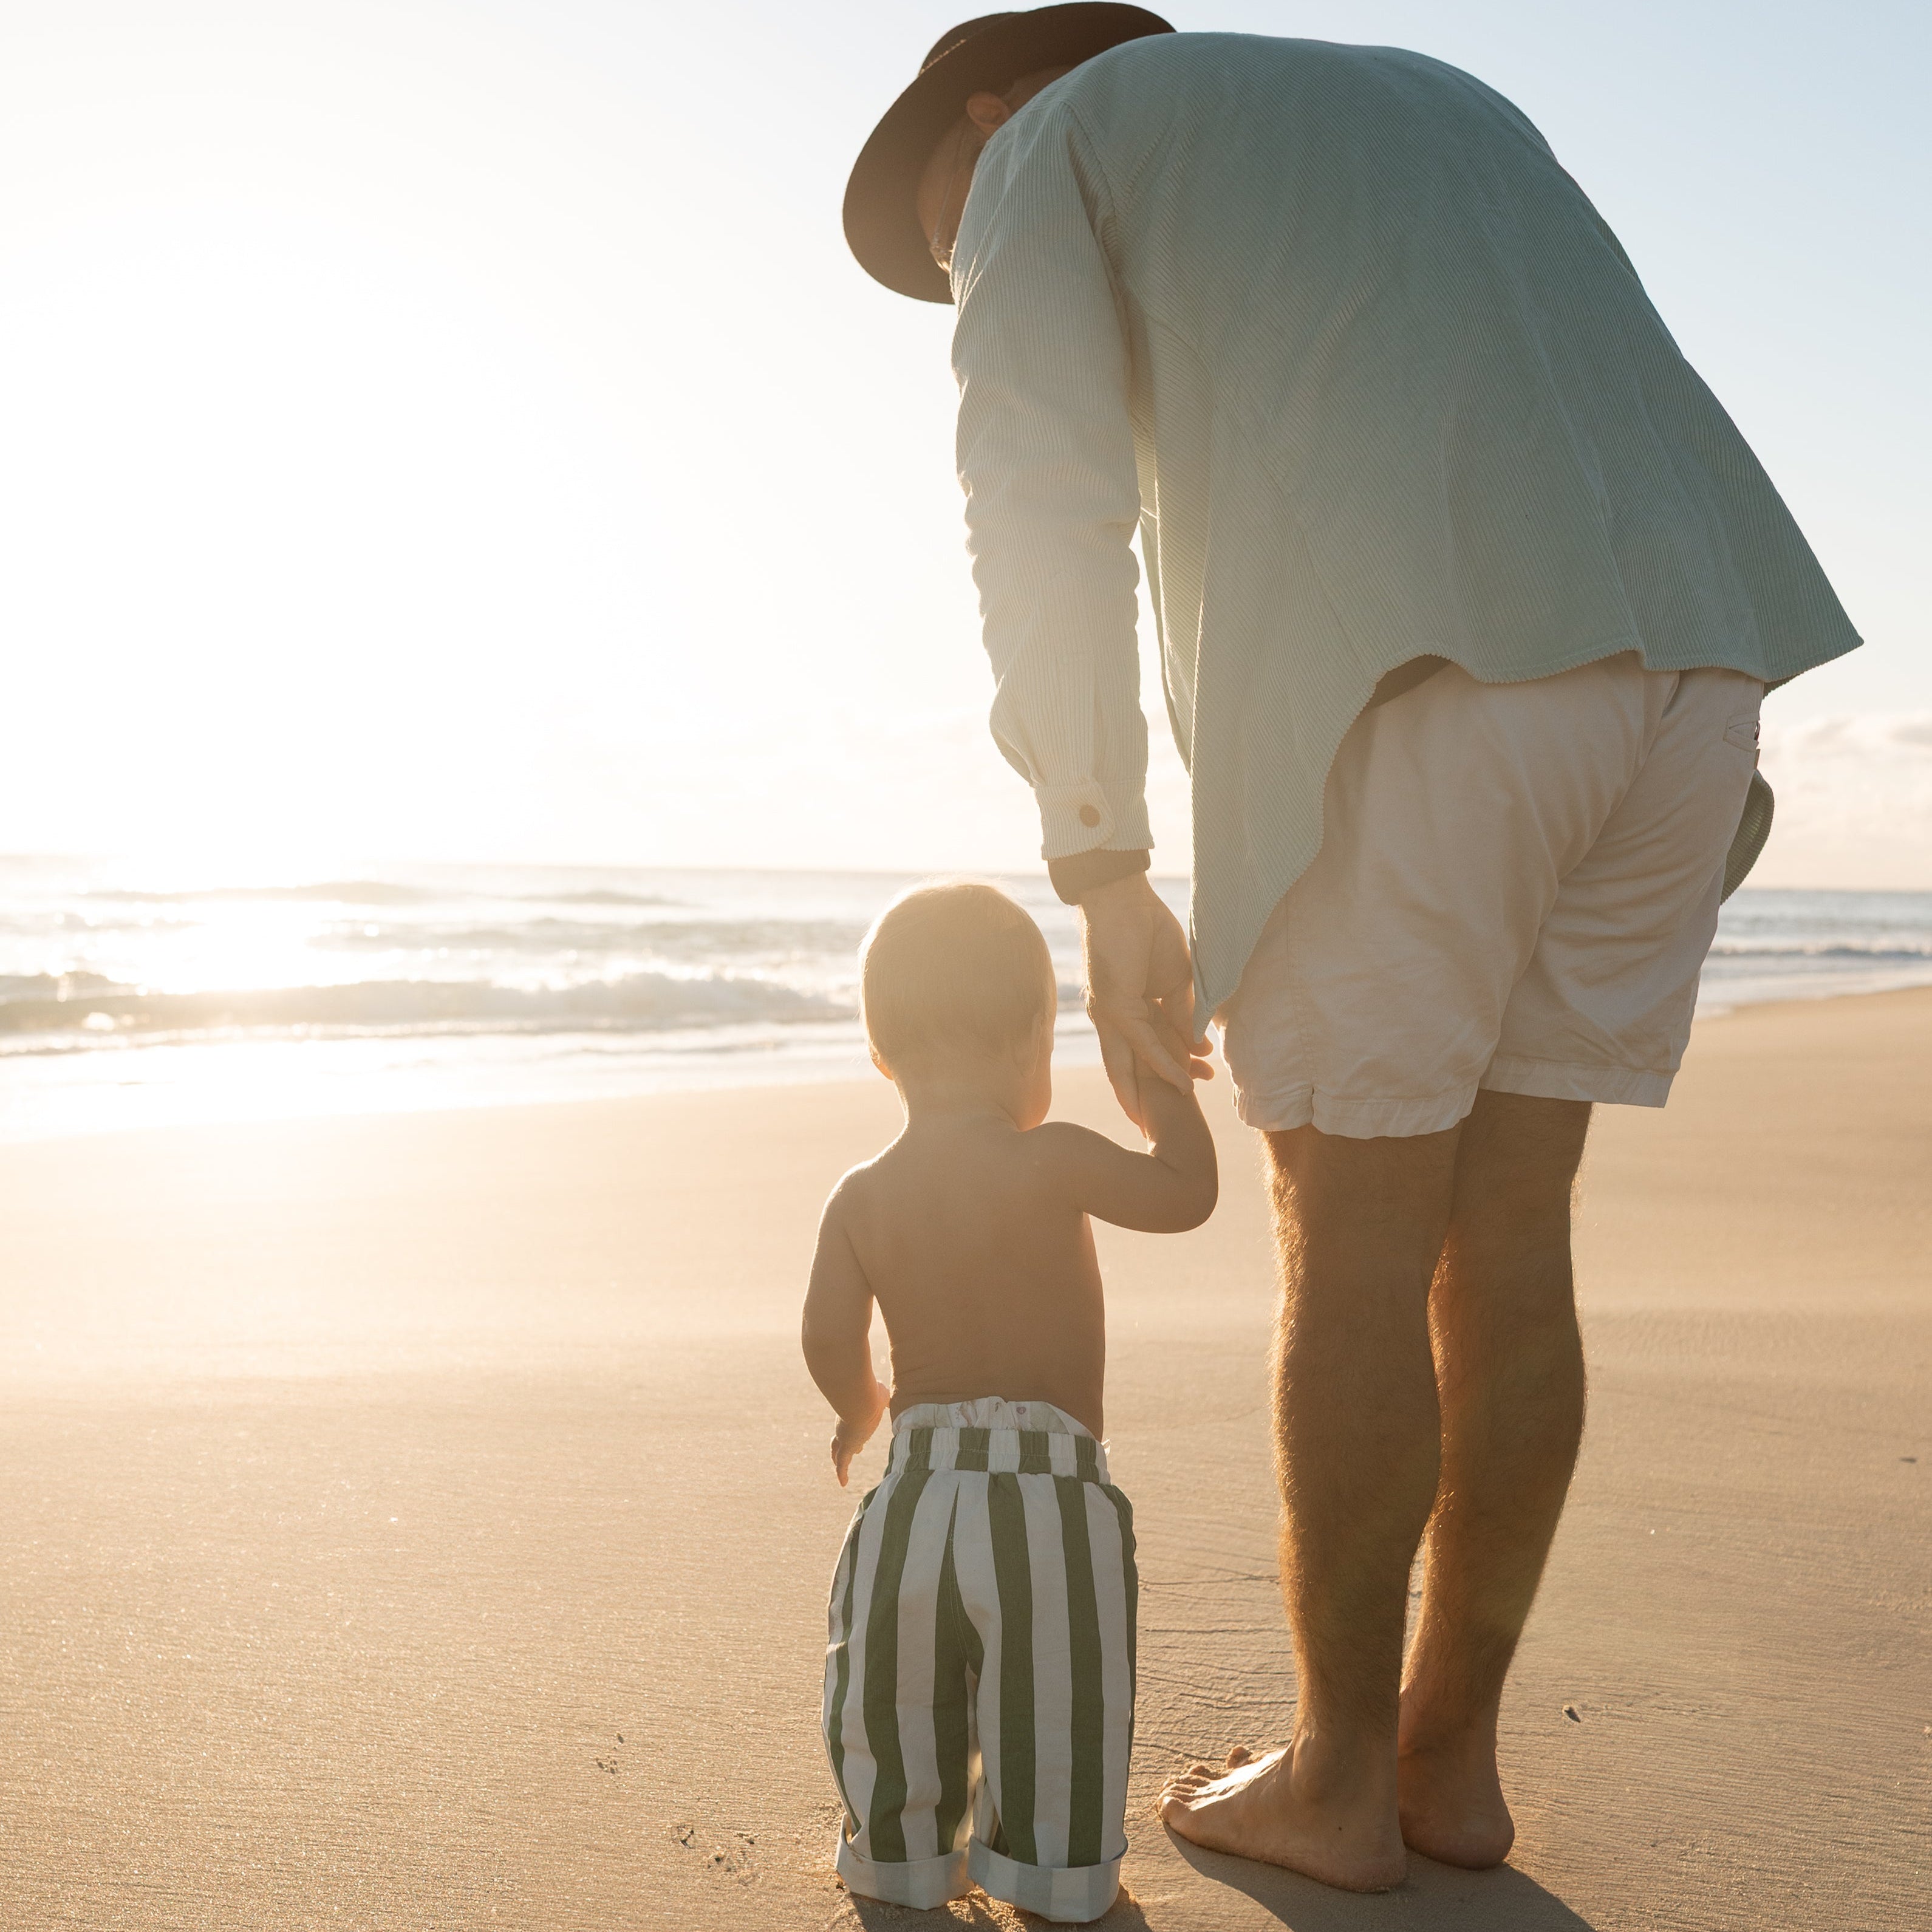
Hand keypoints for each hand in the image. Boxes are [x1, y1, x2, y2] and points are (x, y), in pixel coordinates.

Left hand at [831, 1378, 889, 1486]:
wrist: (862, 1400)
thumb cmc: (871, 1395)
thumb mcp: (881, 1395)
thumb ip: (885, 1398)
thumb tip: (894, 1398)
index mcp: (854, 1415)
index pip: (851, 1425)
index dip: (853, 1431)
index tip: (860, 1435)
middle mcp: (846, 1426)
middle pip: (842, 1439)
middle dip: (846, 1446)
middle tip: (854, 1451)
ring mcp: (844, 1437)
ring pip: (839, 1452)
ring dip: (839, 1460)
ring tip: (842, 1472)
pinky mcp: (846, 1447)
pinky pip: (842, 1464)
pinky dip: (842, 1474)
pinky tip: (843, 1483)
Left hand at [1078, 874, 1209, 1128]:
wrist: (1121, 897)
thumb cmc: (1145, 929)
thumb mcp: (1174, 980)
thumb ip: (1182, 1013)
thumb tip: (1197, 1044)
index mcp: (1122, 1011)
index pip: (1139, 1054)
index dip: (1158, 1078)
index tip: (1180, 1097)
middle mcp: (1109, 1018)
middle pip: (1125, 1069)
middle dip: (1143, 1099)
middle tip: (1157, 1127)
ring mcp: (1108, 1014)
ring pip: (1130, 1063)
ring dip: (1156, 1088)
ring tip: (1175, 1113)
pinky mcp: (1113, 1004)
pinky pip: (1142, 1041)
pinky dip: (1162, 1062)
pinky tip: (1181, 1080)